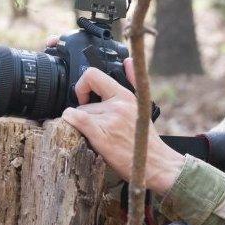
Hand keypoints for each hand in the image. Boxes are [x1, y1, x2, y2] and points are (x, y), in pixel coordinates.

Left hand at [59, 57, 184, 194]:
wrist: (155, 163)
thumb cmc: (145, 139)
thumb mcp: (141, 105)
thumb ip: (132, 80)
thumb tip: (127, 60)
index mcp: (125, 95)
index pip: (93, 74)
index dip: (83, 84)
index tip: (85, 97)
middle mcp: (117, 104)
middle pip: (83, 102)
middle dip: (85, 113)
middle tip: (96, 126)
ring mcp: (109, 119)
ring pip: (79, 113)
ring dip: (81, 125)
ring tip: (96, 136)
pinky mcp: (102, 135)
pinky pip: (76, 119)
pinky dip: (69, 121)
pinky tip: (72, 127)